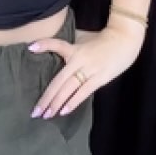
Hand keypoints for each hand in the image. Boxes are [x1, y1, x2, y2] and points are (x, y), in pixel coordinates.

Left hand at [29, 22, 143, 118]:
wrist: (125, 40)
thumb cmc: (102, 40)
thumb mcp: (84, 38)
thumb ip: (71, 45)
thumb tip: (56, 51)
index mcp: (75, 48)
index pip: (57, 45)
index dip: (45, 45)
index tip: (30, 48)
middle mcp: (79, 59)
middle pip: (59, 80)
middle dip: (46, 97)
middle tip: (35, 111)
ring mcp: (90, 69)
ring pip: (69, 88)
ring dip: (56, 103)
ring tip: (46, 115)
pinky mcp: (100, 78)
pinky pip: (84, 92)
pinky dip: (73, 102)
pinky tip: (64, 112)